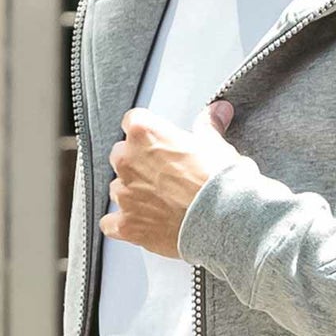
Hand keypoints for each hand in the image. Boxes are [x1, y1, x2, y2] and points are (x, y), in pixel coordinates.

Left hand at [101, 98, 242, 257]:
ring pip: (118, 188)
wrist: (224, 219)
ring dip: (133, 193)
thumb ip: (208, 126)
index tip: (160, 140)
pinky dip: (123, 224)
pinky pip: (111, 223)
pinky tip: (141, 224)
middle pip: (121, 155)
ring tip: (161, 202)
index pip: (133, 121)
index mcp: (145, 134)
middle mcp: (127, 161)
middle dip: (138, 163)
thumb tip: (217, 111)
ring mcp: (125, 194)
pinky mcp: (127, 224)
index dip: (149, 132)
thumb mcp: (217, 146)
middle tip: (165, 173)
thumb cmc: (219, 182)